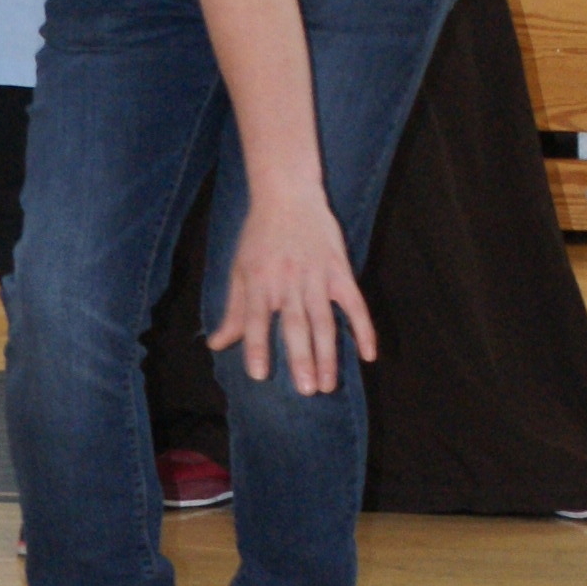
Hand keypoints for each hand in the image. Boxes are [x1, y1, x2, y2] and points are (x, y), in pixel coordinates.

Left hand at [209, 178, 374, 397]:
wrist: (288, 194)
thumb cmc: (258, 236)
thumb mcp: (239, 270)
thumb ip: (232, 310)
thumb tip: (217, 345)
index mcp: (259, 281)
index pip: (256, 320)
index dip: (257, 346)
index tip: (259, 375)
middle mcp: (287, 281)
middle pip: (296, 325)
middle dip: (301, 359)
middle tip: (306, 391)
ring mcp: (317, 277)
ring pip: (325, 321)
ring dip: (328, 354)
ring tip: (328, 384)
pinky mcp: (340, 271)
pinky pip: (355, 304)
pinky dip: (364, 329)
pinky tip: (369, 355)